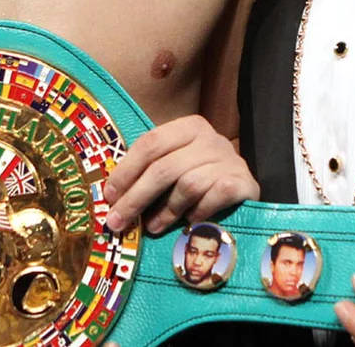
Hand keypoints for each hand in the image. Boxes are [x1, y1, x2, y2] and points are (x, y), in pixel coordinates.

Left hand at [102, 115, 257, 234]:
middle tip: (118, 222)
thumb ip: (150, 172)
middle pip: (164, 167)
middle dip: (136, 197)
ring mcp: (230, 160)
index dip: (126, 170)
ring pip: (187, 184)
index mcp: (189, 127)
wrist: (245, 191)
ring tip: (153, 227)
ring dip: (166, 210)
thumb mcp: (175, 166)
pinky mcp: (244, 182)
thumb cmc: (202, 179)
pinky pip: (213, 198)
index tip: (110, 196)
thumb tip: (113, 196)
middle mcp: (211, 138)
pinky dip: (197, 212)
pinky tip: (189, 222)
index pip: (151, 143)